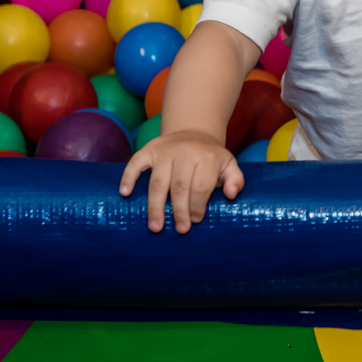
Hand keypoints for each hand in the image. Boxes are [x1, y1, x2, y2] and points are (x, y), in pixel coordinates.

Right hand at [118, 129, 245, 233]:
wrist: (195, 132)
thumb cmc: (212, 157)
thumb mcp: (230, 165)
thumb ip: (235, 180)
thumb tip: (230, 194)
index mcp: (206, 157)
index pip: (201, 186)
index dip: (198, 206)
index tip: (196, 221)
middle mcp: (185, 152)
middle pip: (179, 187)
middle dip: (179, 211)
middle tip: (180, 229)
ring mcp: (164, 151)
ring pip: (158, 181)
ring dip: (155, 206)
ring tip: (156, 227)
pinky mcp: (149, 149)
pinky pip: (135, 163)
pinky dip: (128, 177)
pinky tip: (125, 194)